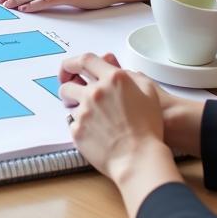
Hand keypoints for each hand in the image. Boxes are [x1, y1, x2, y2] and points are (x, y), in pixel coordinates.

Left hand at [58, 52, 180, 217]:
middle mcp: (95, 92)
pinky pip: (72, 123)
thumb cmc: (148, 127)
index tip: (70, 67)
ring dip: (77, 107)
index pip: (84, 60)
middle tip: (74, 92)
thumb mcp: (148, 91)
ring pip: (70, 104)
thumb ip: (128, 73)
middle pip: (68, 83)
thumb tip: (112, 64)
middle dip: (69, 86)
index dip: (73, 62)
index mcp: (113, 79)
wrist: (139, 157)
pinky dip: (81, 125)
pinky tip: (95, 133)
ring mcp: (84, 111)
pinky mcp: (77, 130)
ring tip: (91, 117)